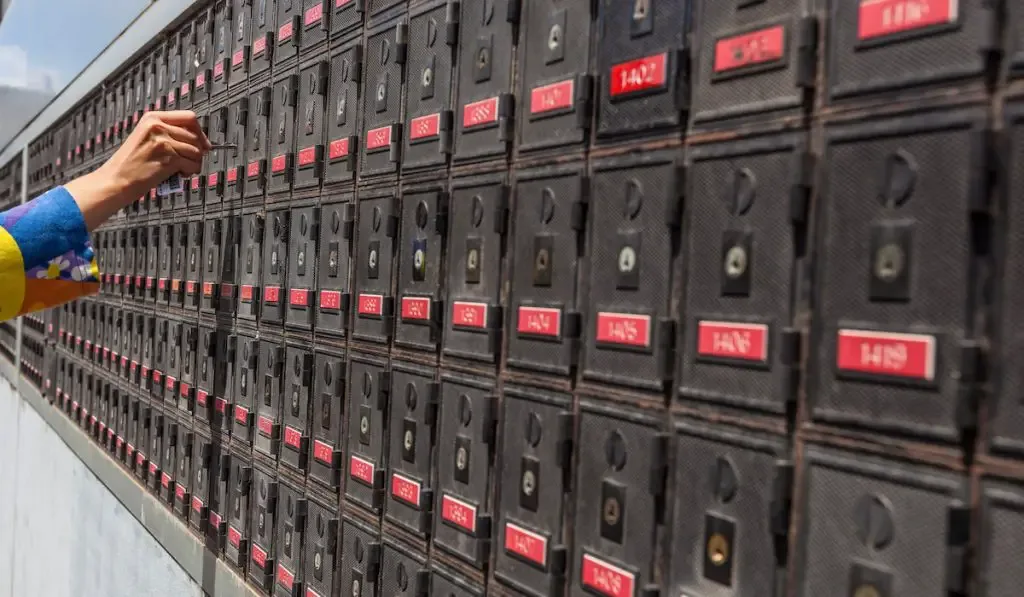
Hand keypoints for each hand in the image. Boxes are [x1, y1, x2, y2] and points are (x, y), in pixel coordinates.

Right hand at [66, 110, 211, 230]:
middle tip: (189, 161)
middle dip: (198, 151)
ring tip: (182, 169)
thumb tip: (201, 140)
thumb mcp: (146, 137)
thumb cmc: (130, 163)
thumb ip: (168, 133)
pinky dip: (191, 171)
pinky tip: (180, 174)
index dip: (199, 131)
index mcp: (153, 118)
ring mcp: (163, 142)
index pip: (188, 117)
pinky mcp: (169, 158)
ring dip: (194, 163)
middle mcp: (158, 126)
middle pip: (195, 136)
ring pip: (197, 151)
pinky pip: (193, 164)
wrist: (115, 180)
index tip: (202, 143)